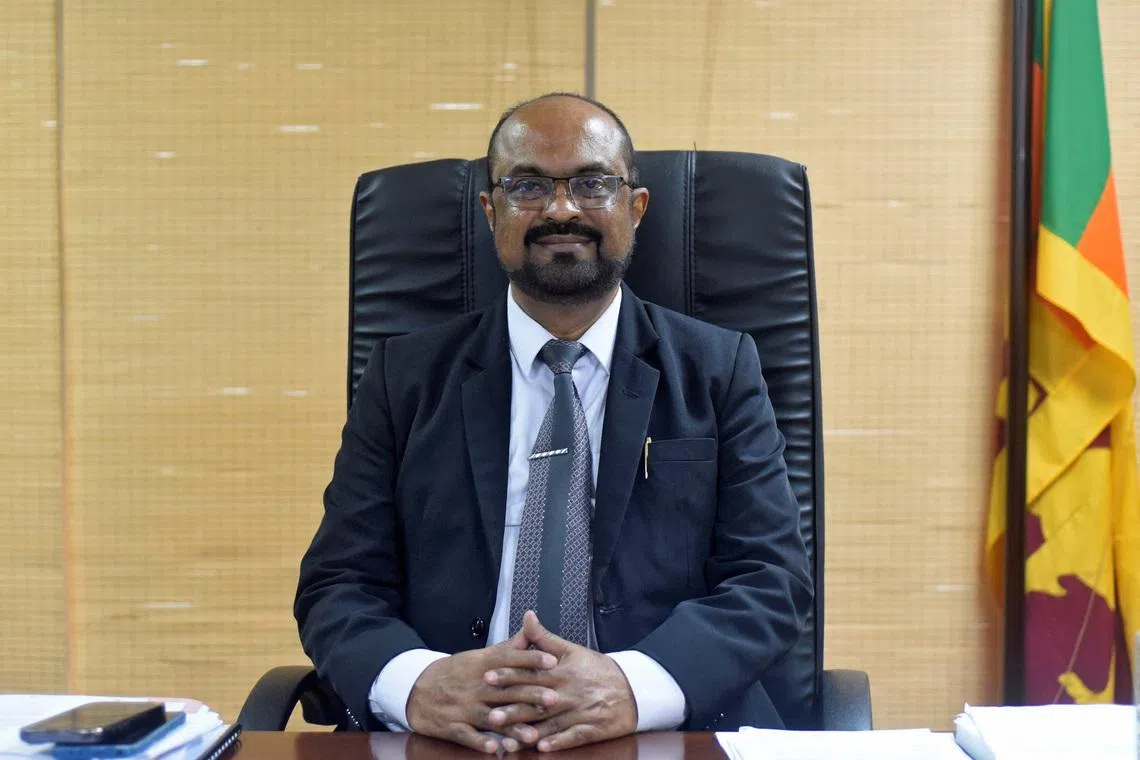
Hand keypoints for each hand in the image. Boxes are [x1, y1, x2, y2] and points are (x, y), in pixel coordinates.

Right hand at [406, 626, 559, 753]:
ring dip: (511, 726)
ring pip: (490, 716)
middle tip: (554, 698)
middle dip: (530, 694)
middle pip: (505, 690)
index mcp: (482, 665)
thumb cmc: (455, 672)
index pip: (509, 659)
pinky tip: (496, 749)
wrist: (416, 688)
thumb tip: (532, 626)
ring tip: (532, 733)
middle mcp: (475, 686)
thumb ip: (508, 647)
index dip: (531, 659)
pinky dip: (480, 743)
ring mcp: (462, 707)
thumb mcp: (479, 656)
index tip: (553, 661)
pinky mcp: (451, 726)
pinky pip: (467, 736)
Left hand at [484, 611, 637, 751]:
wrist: (632, 688)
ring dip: (528, 732)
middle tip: (490, 714)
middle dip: (513, 708)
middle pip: (536, 701)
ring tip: (507, 739)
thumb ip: (545, 637)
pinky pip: (571, 737)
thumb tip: (527, 617)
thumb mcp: (572, 649)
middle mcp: (567, 693)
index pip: (530, 674)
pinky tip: (541, 748)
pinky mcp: (590, 729)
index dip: (508, 675)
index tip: (487, 677)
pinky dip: (557, 742)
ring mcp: (579, 712)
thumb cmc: (598, 669)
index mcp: (561, 672)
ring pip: (549, 723)